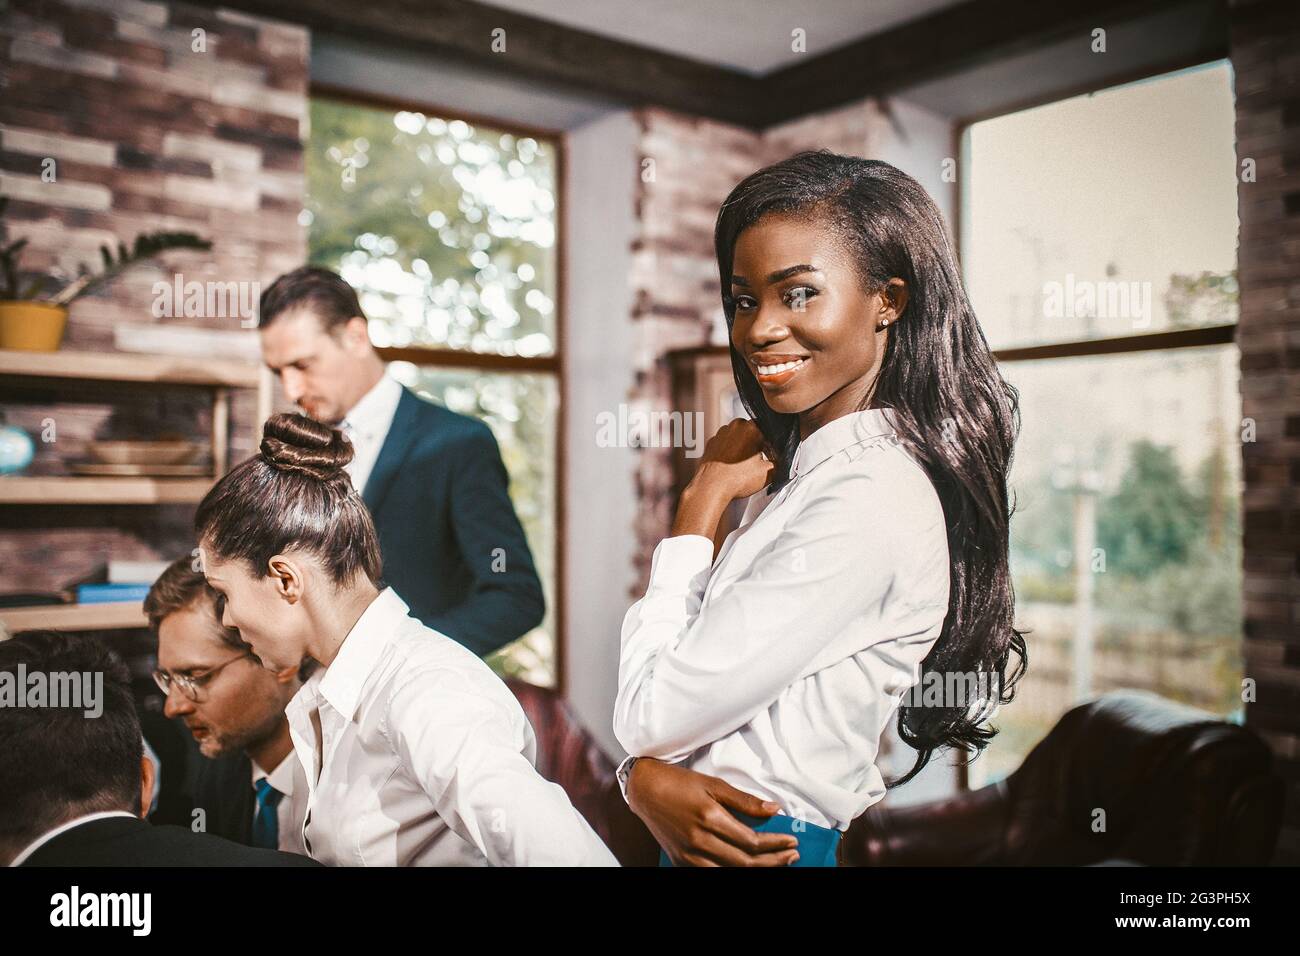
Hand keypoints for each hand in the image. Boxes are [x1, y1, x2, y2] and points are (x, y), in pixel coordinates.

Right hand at [626, 758, 798, 866]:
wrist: (645, 790)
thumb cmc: (680, 783)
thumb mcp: (714, 784)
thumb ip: (744, 800)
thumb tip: (774, 810)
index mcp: (710, 818)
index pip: (751, 841)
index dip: (775, 844)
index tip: (791, 842)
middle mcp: (700, 840)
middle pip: (745, 862)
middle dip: (773, 861)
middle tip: (791, 856)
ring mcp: (689, 855)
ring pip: (730, 872)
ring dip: (757, 870)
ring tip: (775, 864)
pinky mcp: (681, 861)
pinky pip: (711, 873)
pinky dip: (731, 872)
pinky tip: (745, 867)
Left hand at [690, 418, 775, 503]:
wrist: (711, 489)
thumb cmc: (735, 479)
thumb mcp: (768, 473)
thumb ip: (779, 463)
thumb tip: (779, 462)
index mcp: (751, 428)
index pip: (769, 431)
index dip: (772, 444)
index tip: (772, 454)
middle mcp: (734, 426)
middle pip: (752, 432)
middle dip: (756, 444)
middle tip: (758, 461)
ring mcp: (720, 434)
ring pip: (737, 437)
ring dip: (742, 448)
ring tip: (744, 466)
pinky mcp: (711, 443)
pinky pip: (725, 444)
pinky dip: (729, 452)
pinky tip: (732, 466)